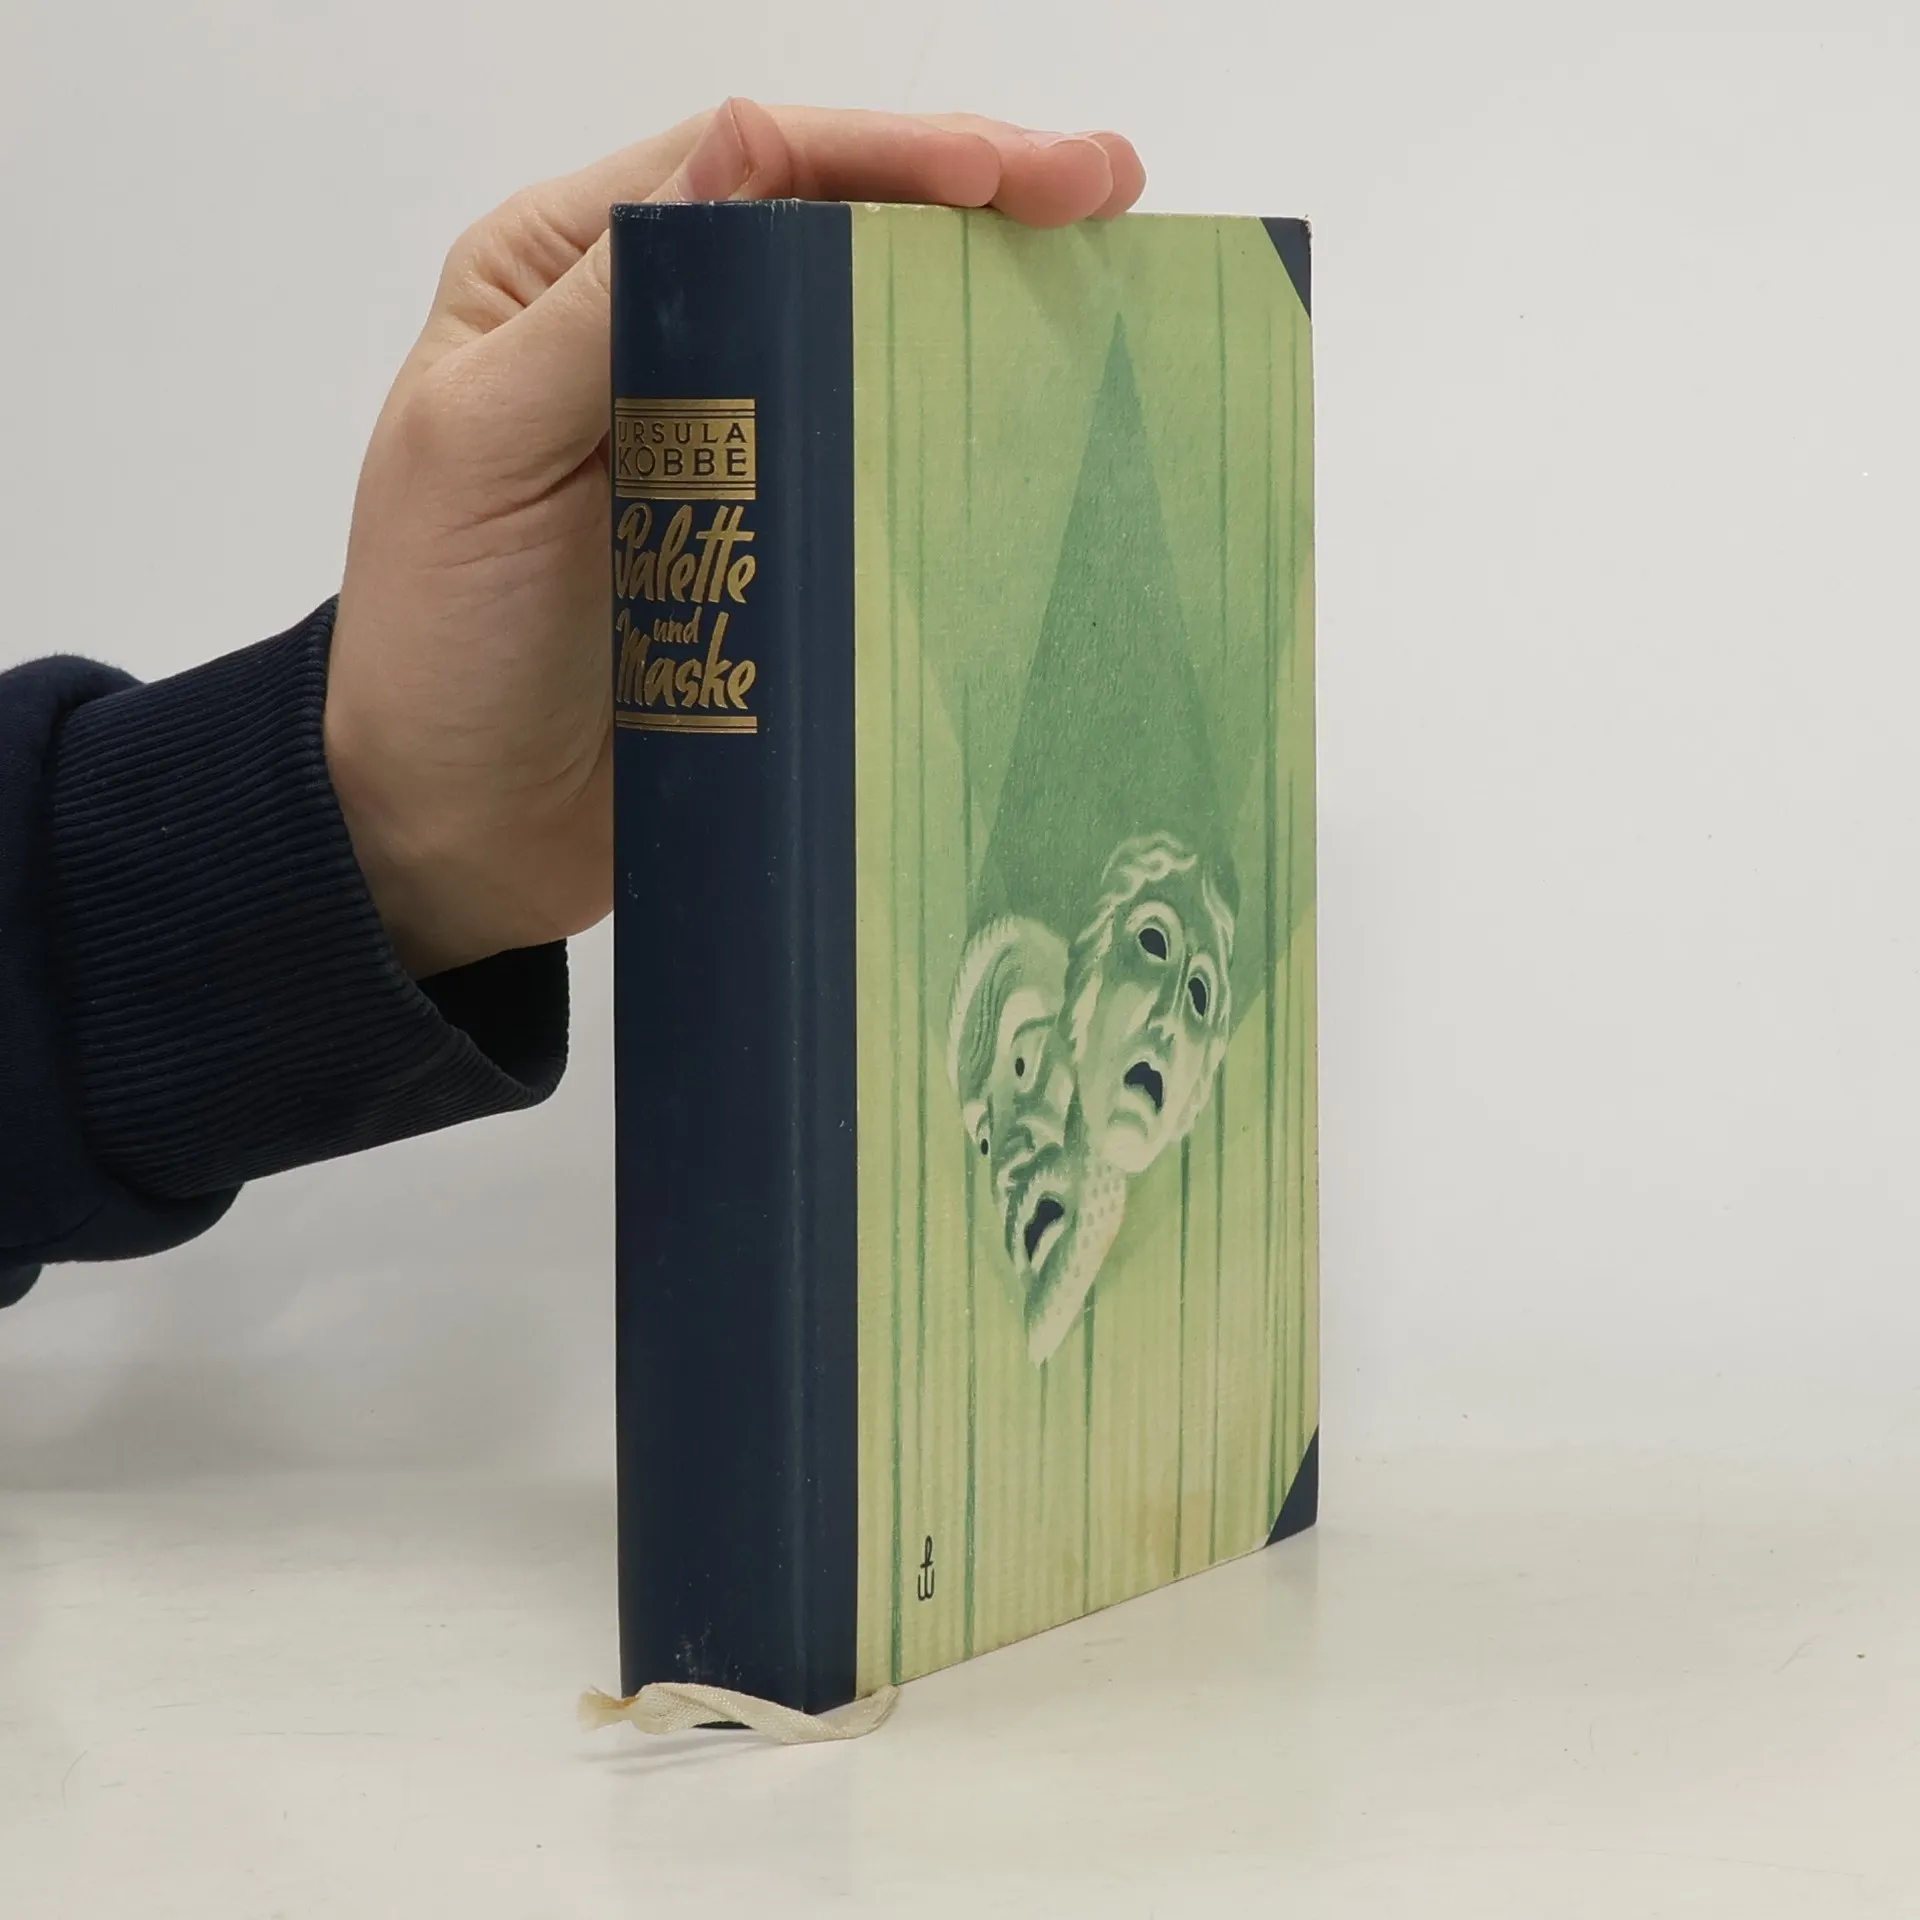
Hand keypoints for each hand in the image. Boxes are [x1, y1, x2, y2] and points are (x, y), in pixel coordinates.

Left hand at [325, 101, 1145, 977]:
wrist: (455, 825)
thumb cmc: (440, 639)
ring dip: (990, 304)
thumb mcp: (485, 445)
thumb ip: (605, 301)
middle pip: (836, 232)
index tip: (1017, 176)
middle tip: (1108, 194)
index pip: (754, 164)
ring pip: (873, 340)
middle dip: (977, 200)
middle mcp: (661, 336)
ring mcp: (732, 446)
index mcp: (571, 273)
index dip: (894, 153)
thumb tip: (750, 144)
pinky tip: (1046, 424)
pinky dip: (964, 439)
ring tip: (1111, 280)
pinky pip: (880, 470)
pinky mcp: (777, 545)